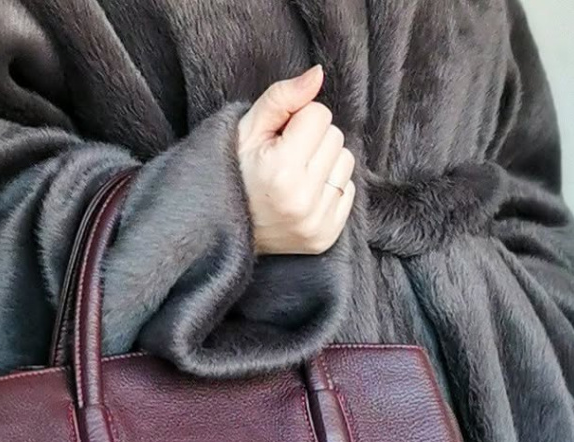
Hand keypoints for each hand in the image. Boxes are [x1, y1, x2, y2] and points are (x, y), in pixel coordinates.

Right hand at [237, 65, 355, 255]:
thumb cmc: (234, 174)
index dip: (298, 121)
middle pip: (335, 137)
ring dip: (324, 163)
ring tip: (296, 177)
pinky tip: (304, 196)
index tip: (278, 140)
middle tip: (285, 160)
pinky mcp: (326, 236)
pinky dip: (329, 188)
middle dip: (313, 141)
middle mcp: (302, 199)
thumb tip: (319, 74)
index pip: (319, 115)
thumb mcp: (247, 130)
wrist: (225, 230)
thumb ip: (282, 97)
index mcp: (281, 171)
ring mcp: (316, 222)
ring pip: (346, 162)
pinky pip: (348, 190)